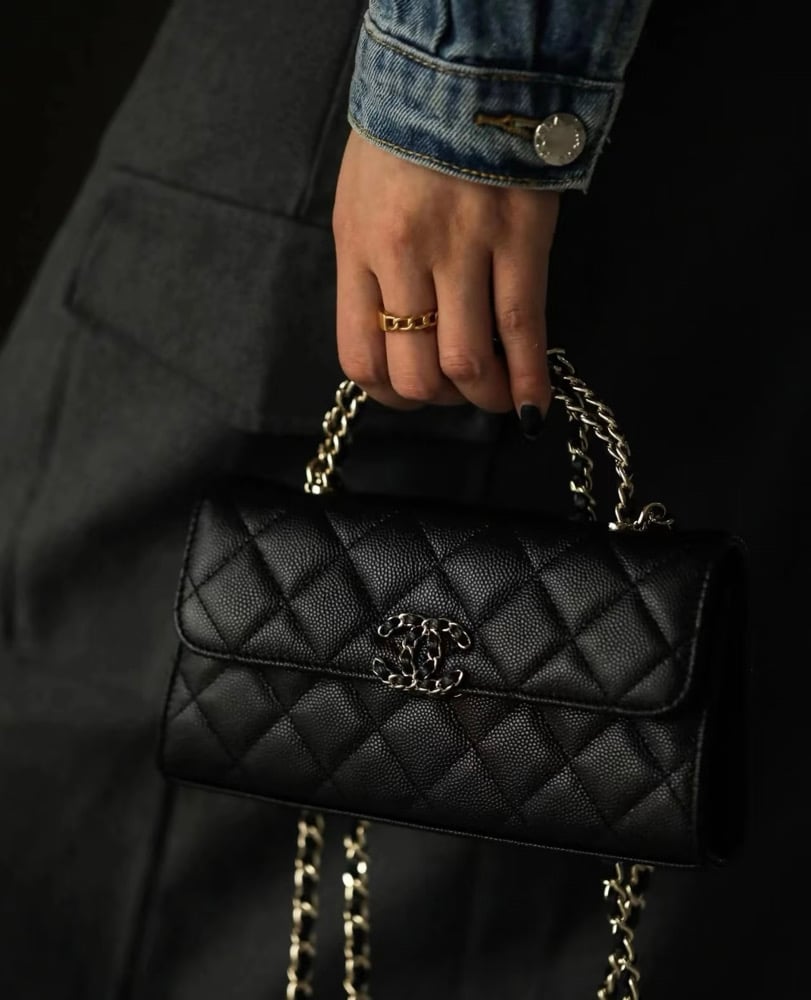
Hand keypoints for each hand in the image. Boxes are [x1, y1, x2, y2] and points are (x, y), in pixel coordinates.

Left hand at [332, 130, 558, 434]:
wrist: (461, 69)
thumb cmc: (403, 140)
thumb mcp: (360, 204)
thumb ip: (370, 273)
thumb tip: (396, 338)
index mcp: (361, 249)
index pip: (361, 358)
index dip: (387, 395)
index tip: (409, 395)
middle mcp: (406, 256)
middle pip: (416, 373)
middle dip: (438, 400)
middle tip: (457, 390)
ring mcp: (464, 249)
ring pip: (468, 362)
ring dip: (484, 395)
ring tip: (496, 395)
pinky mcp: (519, 239)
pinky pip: (524, 328)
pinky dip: (529, 378)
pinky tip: (533, 406)